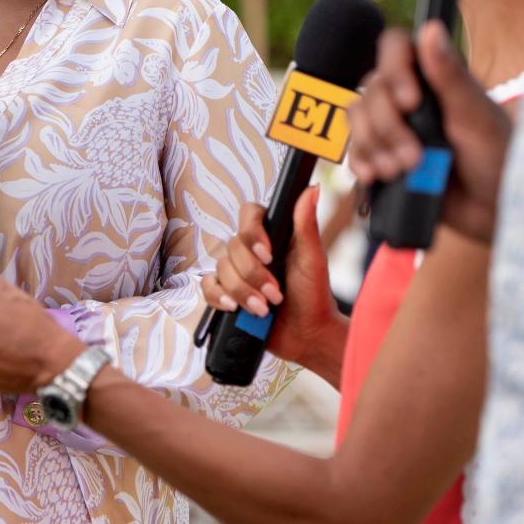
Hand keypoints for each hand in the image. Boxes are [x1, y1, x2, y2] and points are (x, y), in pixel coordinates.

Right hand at [202, 188, 344, 373]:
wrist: (307, 335)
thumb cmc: (315, 294)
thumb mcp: (313, 259)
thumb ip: (307, 224)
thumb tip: (312, 188)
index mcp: (272, 234)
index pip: (249, 215)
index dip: (252, 233)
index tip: (268, 255)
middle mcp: (251, 250)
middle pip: (233, 247)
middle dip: (254, 275)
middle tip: (276, 294)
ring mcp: (237, 271)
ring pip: (222, 269)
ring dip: (243, 292)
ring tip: (264, 309)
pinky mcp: (226, 293)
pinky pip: (208, 287)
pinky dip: (219, 297)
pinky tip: (234, 308)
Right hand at [347, 22, 510, 244]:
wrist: (493, 210)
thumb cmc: (498, 157)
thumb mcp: (476, 115)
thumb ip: (450, 75)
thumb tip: (431, 28)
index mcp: (433, 74)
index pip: (394, 47)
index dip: (394, 70)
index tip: (410, 102)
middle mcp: (408, 94)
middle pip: (371, 90)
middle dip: (388, 127)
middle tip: (415, 156)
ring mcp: (393, 125)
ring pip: (357, 118)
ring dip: (375, 146)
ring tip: (403, 170)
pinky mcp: (382, 154)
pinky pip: (353, 149)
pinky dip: (362, 162)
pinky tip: (378, 176)